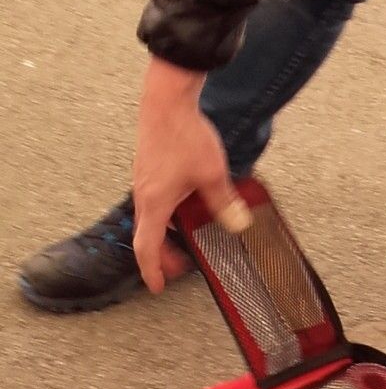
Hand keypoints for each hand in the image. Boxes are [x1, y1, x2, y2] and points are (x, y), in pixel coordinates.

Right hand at [132, 56, 249, 292]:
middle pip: (148, 235)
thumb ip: (224, 203)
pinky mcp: (150, 167)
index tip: (157, 286)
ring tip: (189, 235)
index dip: (153, 271)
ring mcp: (145, 180)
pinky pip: (157, 199)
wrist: (166, 101)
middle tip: (181, 266)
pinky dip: (169, 211)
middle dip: (164, 255)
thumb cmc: (184, 136)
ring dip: (168, 231)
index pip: (147, 248)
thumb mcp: (212, 175)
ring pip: (153, 216)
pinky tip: (190, 203)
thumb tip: (237, 225)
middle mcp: (144, 195)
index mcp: (155, 204)